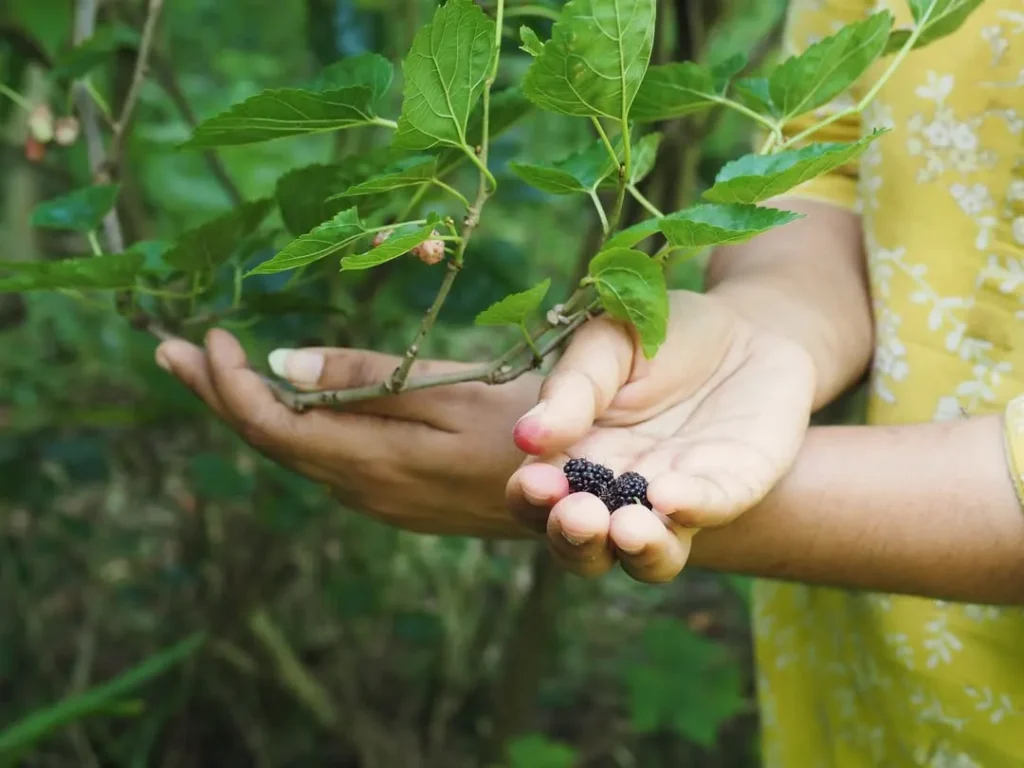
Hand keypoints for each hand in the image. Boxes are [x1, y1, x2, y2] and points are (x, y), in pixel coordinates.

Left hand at [154, 329, 542, 538]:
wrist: (576, 495)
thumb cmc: (526, 428)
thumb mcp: (451, 390)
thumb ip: (364, 380)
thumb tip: (279, 366)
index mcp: (372, 462)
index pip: (271, 427)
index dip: (228, 385)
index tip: (208, 335)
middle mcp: (363, 491)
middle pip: (269, 442)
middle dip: (216, 395)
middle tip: (170, 352)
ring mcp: (379, 502)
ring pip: (293, 453)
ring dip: (249, 410)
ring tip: (210, 370)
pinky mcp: (396, 499)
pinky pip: (324, 462)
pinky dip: (289, 425)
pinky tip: (286, 403)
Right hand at [505, 289, 816, 581]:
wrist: (745, 326)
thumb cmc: (660, 337)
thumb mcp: (606, 345)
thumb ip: (572, 389)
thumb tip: (528, 436)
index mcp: (574, 458)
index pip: (537, 499)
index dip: (529, 500)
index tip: (534, 482)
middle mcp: (619, 493)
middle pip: (584, 546)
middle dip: (575, 540)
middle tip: (578, 514)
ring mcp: (676, 501)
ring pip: (649, 557)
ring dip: (636, 550)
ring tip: (627, 528)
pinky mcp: (733, 488)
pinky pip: (712, 511)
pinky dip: (692, 509)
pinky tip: (671, 495)